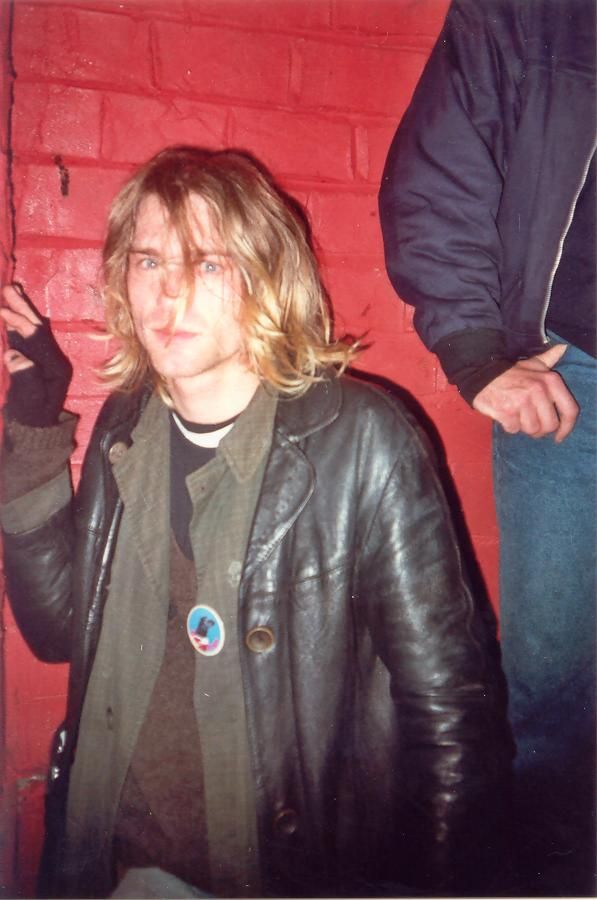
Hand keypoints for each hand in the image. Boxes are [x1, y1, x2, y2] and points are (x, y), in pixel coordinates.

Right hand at [1, 283, 72, 425]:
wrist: (34, 426)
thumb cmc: (32, 415)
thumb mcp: (29, 400)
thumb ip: (24, 377)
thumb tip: (14, 355)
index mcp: (56, 366)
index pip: (38, 339)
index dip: (21, 323)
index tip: (3, 311)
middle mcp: (53, 358)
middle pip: (37, 328)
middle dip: (23, 308)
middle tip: (10, 287)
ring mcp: (44, 358)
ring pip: (31, 329)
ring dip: (20, 311)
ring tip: (11, 290)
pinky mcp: (35, 359)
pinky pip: (25, 337)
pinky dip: (16, 323)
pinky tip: (9, 313)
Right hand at [472, 344, 577, 442]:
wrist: (480, 373)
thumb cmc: (510, 372)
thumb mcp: (533, 363)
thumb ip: (550, 358)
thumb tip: (563, 348)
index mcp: (550, 380)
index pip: (569, 410)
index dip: (567, 427)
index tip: (559, 436)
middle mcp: (538, 390)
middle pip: (549, 425)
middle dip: (540, 428)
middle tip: (530, 422)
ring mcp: (522, 402)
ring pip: (532, 429)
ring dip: (523, 426)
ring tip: (516, 415)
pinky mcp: (506, 411)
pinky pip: (514, 429)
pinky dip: (509, 426)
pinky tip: (505, 415)